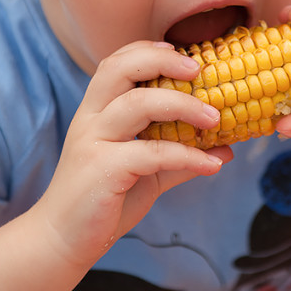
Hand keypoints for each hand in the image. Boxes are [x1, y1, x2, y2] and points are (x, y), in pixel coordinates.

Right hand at [33, 42, 230, 270]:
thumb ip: (180, 157)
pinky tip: (211, 165)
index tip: (182, 53)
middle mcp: (91, 119)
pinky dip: (187, 156)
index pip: (116, 63)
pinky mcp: (102, 170)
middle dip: (162, 62)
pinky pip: (152, 153)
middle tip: (199, 70)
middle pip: (120, 70)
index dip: (147, 51)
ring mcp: (94, 142)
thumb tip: (226, 150)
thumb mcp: (146, 172)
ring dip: (183, 105)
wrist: (63, 240)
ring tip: (216, 118)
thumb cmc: (104, 200)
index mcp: (96, 111)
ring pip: (137, 104)